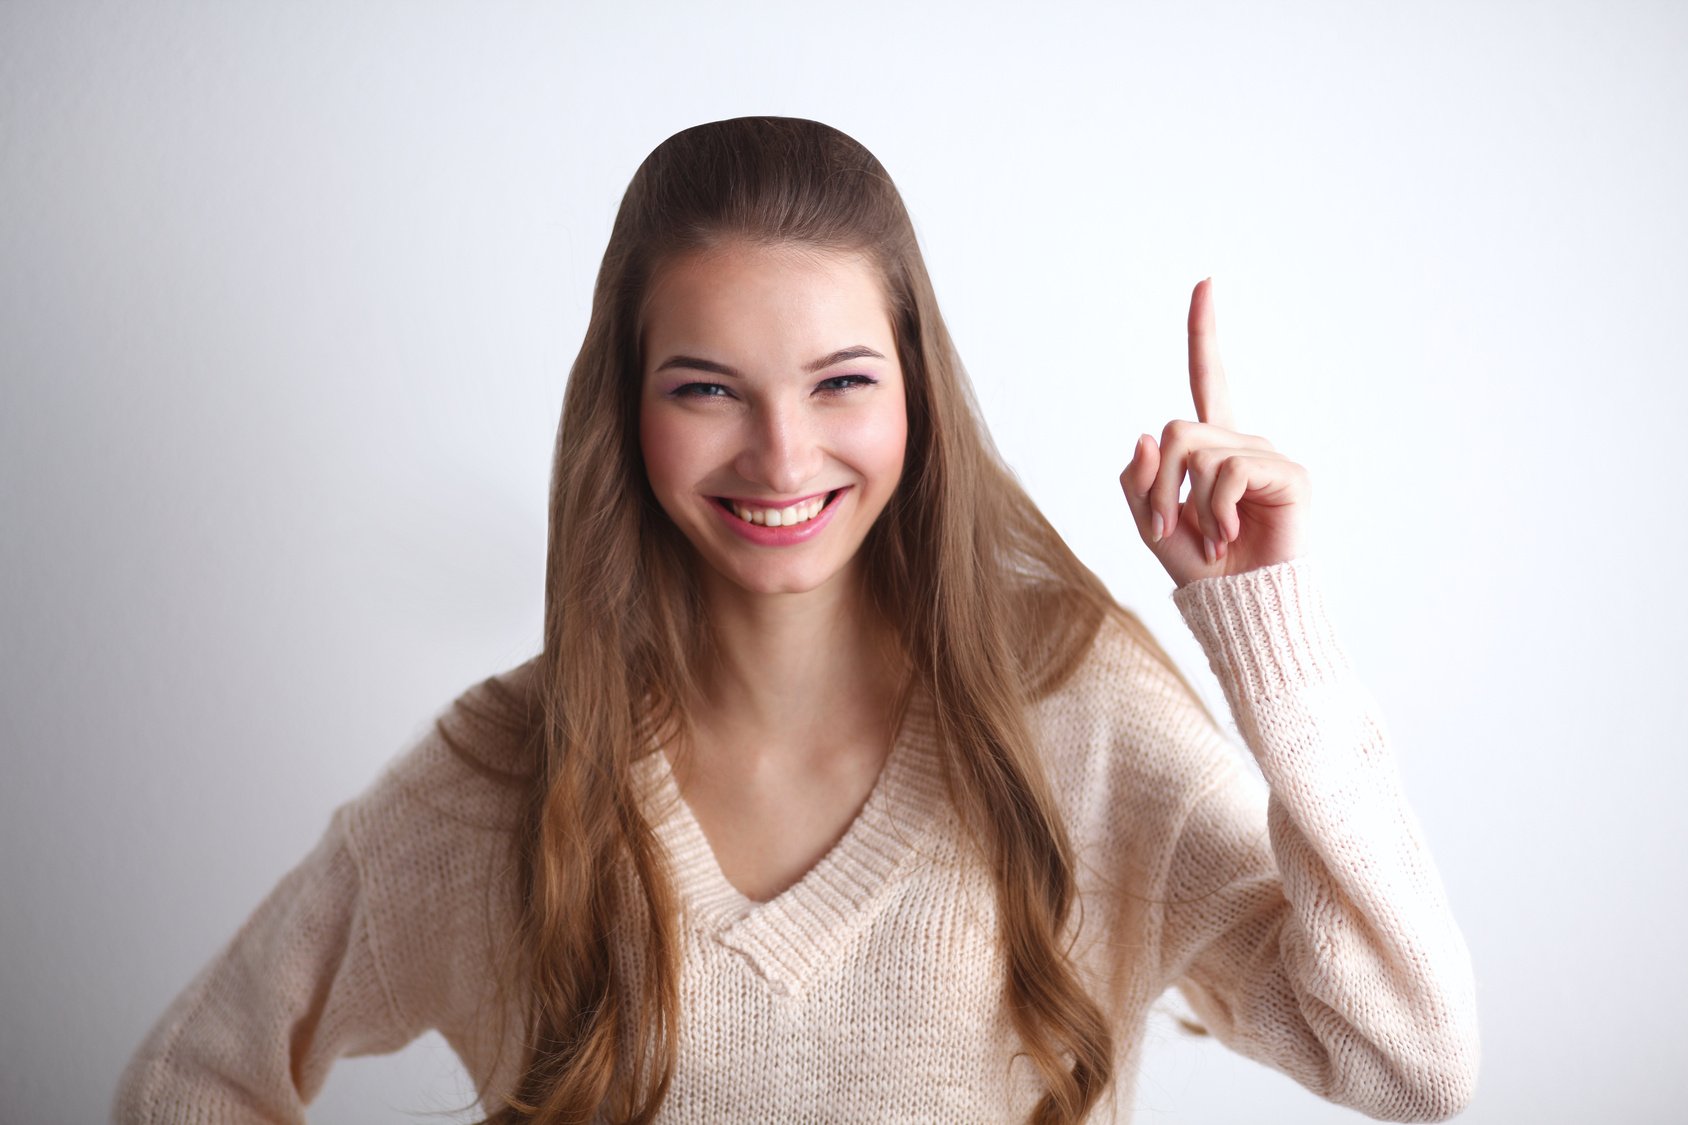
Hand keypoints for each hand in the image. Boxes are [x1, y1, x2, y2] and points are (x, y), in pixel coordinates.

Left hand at [1119, 278, 1309, 588]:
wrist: (1243, 609)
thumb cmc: (1203, 571)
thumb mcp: (1151, 524)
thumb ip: (1138, 481)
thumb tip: (1146, 436)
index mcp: (1211, 449)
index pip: (1208, 380)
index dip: (1205, 334)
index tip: (1206, 283)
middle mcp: (1241, 445)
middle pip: (1176, 430)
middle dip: (1159, 484)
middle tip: (1168, 529)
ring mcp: (1268, 457)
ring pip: (1196, 450)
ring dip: (1185, 501)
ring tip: (1206, 539)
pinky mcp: (1290, 475)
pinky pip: (1229, 471)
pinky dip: (1218, 509)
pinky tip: (1231, 536)